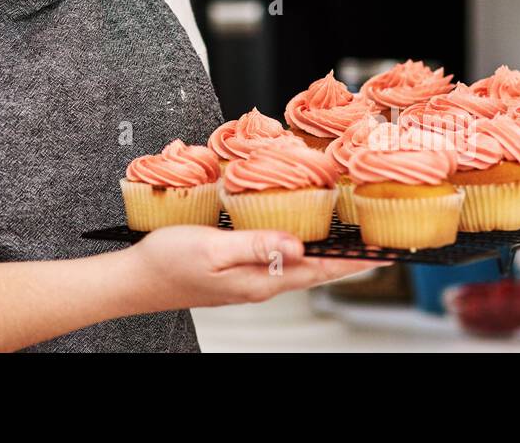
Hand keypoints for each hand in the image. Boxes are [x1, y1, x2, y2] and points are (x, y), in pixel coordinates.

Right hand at [123, 225, 390, 313]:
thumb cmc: (167, 262)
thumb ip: (257, 245)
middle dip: (348, 257)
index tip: (385, 252)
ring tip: (350, 239)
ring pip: (297, 264)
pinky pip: (276, 259)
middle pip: (314, 269)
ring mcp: (248, 279)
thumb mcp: (213, 248)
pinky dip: (297, 248)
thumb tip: (300, 245)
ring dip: (324, 253)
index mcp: (260, 280)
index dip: (354, 261)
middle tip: (379, 243)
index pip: (319, 270)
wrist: (134, 280)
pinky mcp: (236, 272)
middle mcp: (260, 283)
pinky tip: (298, 237)